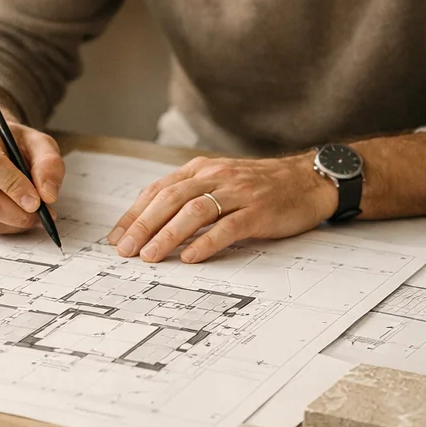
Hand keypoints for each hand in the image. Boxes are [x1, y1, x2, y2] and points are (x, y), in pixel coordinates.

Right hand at [0, 95, 64, 235]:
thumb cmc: (15, 146)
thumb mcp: (39, 144)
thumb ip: (48, 164)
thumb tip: (48, 196)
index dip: (15, 187)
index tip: (37, 202)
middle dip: (17, 214)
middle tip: (40, 216)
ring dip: (13, 223)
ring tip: (30, 214)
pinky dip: (1, 227)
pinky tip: (12, 215)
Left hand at [108, 153, 335, 264]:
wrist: (307, 180)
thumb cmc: (262, 186)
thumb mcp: (221, 181)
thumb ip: (191, 195)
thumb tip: (154, 224)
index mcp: (202, 169)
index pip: (159, 189)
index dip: (135, 213)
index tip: (117, 236)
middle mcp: (216, 176)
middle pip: (170, 198)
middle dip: (143, 225)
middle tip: (125, 249)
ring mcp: (238, 193)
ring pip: (194, 211)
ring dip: (168, 234)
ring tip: (150, 255)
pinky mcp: (258, 211)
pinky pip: (227, 227)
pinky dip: (205, 242)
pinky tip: (190, 257)